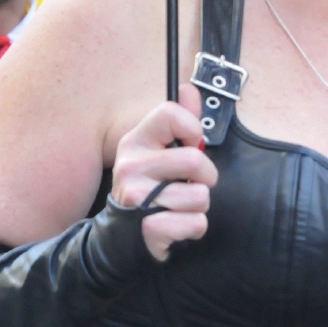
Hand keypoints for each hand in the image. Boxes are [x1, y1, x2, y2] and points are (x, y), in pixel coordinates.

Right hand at [111, 83, 215, 261]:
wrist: (122, 237)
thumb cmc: (149, 188)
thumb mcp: (159, 151)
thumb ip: (180, 119)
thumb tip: (189, 88)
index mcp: (135, 141)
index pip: (171, 113)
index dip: (192, 129)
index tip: (190, 145)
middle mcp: (130, 166)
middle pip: (195, 160)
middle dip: (205, 178)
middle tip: (190, 185)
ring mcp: (136, 197)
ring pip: (200, 196)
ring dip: (199, 207)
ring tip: (179, 207)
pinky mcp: (146, 227)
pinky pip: (196, 223)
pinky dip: (193, 228)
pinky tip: (176, 226)